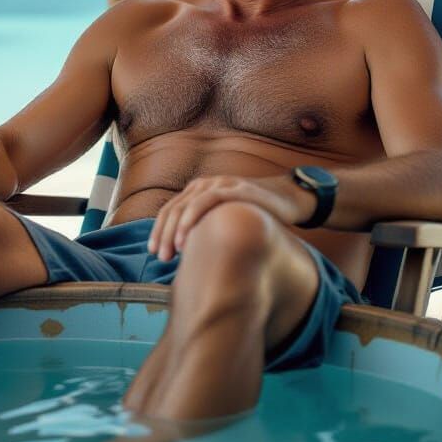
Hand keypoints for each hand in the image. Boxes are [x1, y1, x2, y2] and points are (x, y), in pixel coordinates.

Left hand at [146, 176, 314, 260]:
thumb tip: (186, 255)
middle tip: (160, 257)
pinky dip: (192, 218)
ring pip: (186, 205)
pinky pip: (207, 201)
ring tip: (170, 252)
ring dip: (174, 229)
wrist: (287, 199)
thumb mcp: (224, 221)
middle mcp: (204, 184)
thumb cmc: (254, 213)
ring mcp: (219, 184)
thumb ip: (206, 229)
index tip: (154, 252)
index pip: (170, 210)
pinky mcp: (234, 188)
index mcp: (198, 191)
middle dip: (163, 234)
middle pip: (174, 209)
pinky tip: (184, 236)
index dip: (158, 230)